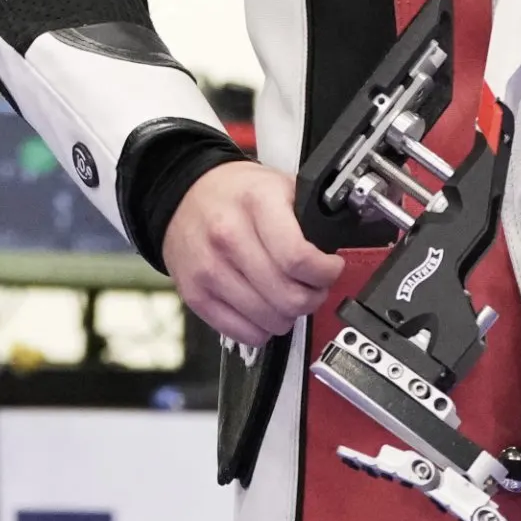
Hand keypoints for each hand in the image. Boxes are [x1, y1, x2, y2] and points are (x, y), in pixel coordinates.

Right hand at [164, 158, 342, 349]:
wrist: (182, 194)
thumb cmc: (235, 194)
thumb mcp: (279, 186)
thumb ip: (309, 218)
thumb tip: (338, 250)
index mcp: (256, 203)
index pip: (299, 259)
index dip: (326, 273)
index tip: (330, 268)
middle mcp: (228, 236)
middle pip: (289, 297)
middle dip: (312, 297)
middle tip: (311, 286)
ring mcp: (209, 269)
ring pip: (271, 321)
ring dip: (288, 314)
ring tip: (285, 294)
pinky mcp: (196, 294)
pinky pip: (245, 333)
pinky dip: (262, 328)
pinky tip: (262, 305)